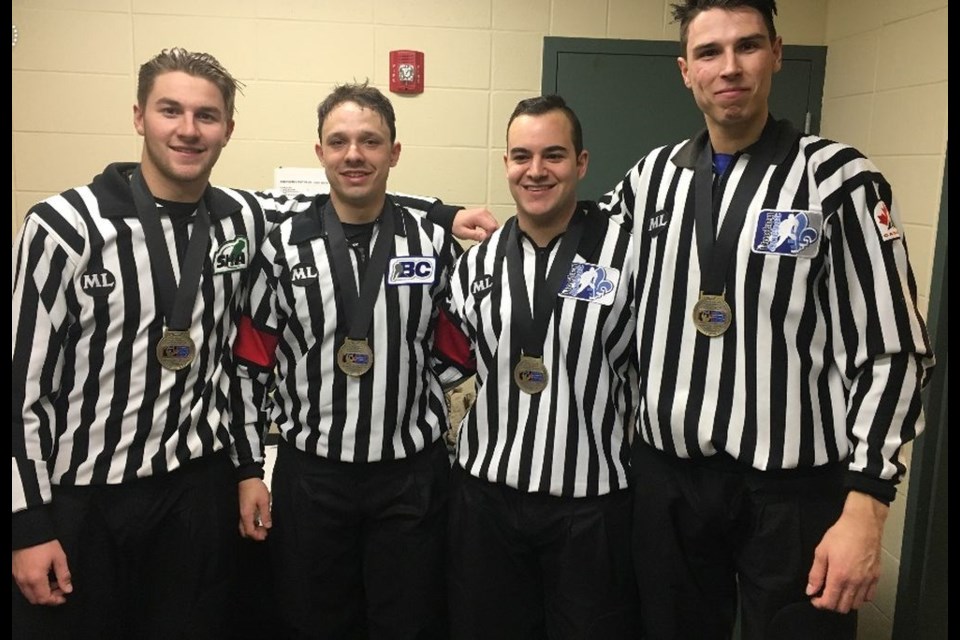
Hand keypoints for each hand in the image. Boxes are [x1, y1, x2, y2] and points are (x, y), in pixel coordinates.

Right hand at [12, 540, 72, 604]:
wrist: (28, 532)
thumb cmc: (44, 543)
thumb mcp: (59, 558)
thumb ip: (64, 575)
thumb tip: (68, 589)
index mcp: (35, 578)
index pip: (44, 598)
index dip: (55, 600)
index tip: (64, 597)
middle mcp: (24, 581)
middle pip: (35, 599)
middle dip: (49, 598)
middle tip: (60, 589)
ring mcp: (17, 577)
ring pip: (28, 594)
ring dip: (41, 593)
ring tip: (53, 582)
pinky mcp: (14, 573)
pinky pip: (23, 586)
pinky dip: (34, 587)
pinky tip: (43, 578)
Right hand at [238, 478, 271, 541]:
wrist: (248, 477)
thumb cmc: (255, 488)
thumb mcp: (264, 501)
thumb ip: (266, 515)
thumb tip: (268, 526)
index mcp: (246, 514)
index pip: (249, 531)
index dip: (257, 535)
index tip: (265, 535)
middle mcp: (242, 515)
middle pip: (244, 531)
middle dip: (254, 534)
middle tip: (264, 533)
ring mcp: (241, 511)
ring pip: (244, 526)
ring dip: (253, 529)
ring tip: (263, 527)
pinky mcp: (243, 508)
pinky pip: (245, 520)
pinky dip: (252, 524)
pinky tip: (259, 521)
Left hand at [452, 207, 497, 242]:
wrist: (453, 218)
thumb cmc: (457, 224)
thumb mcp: (464, 233)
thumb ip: (476, 235)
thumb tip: (486, 237)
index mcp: (480, 216)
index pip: (493, 227)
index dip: (490, 235)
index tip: (483, 239)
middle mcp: (484, 212)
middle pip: (495, 226)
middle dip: (491, 234)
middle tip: (482, 238)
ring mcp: (486, 213)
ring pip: (495, 225)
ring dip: (490, 232)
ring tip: (481, 235)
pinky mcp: (486, 214)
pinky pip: (492, 223)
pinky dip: (489, 229)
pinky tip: (483, 232)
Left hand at [805, 491, 888, 612]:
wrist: (862, 524)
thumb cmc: (840, 535)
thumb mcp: (821, 551)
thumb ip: (815, 574)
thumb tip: (811, 590)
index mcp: (839, 576)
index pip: (829, 602)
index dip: (819, 604)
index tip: (815, 598)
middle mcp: (854, 582)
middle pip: (843, 607)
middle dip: (831, 604)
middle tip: (825, 594)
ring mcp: (867, 581)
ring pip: (856, 605)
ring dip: (845, 602)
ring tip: (838, 591)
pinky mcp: (876, 577)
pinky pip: (869, 596)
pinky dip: (860, 597)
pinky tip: (853, 588)